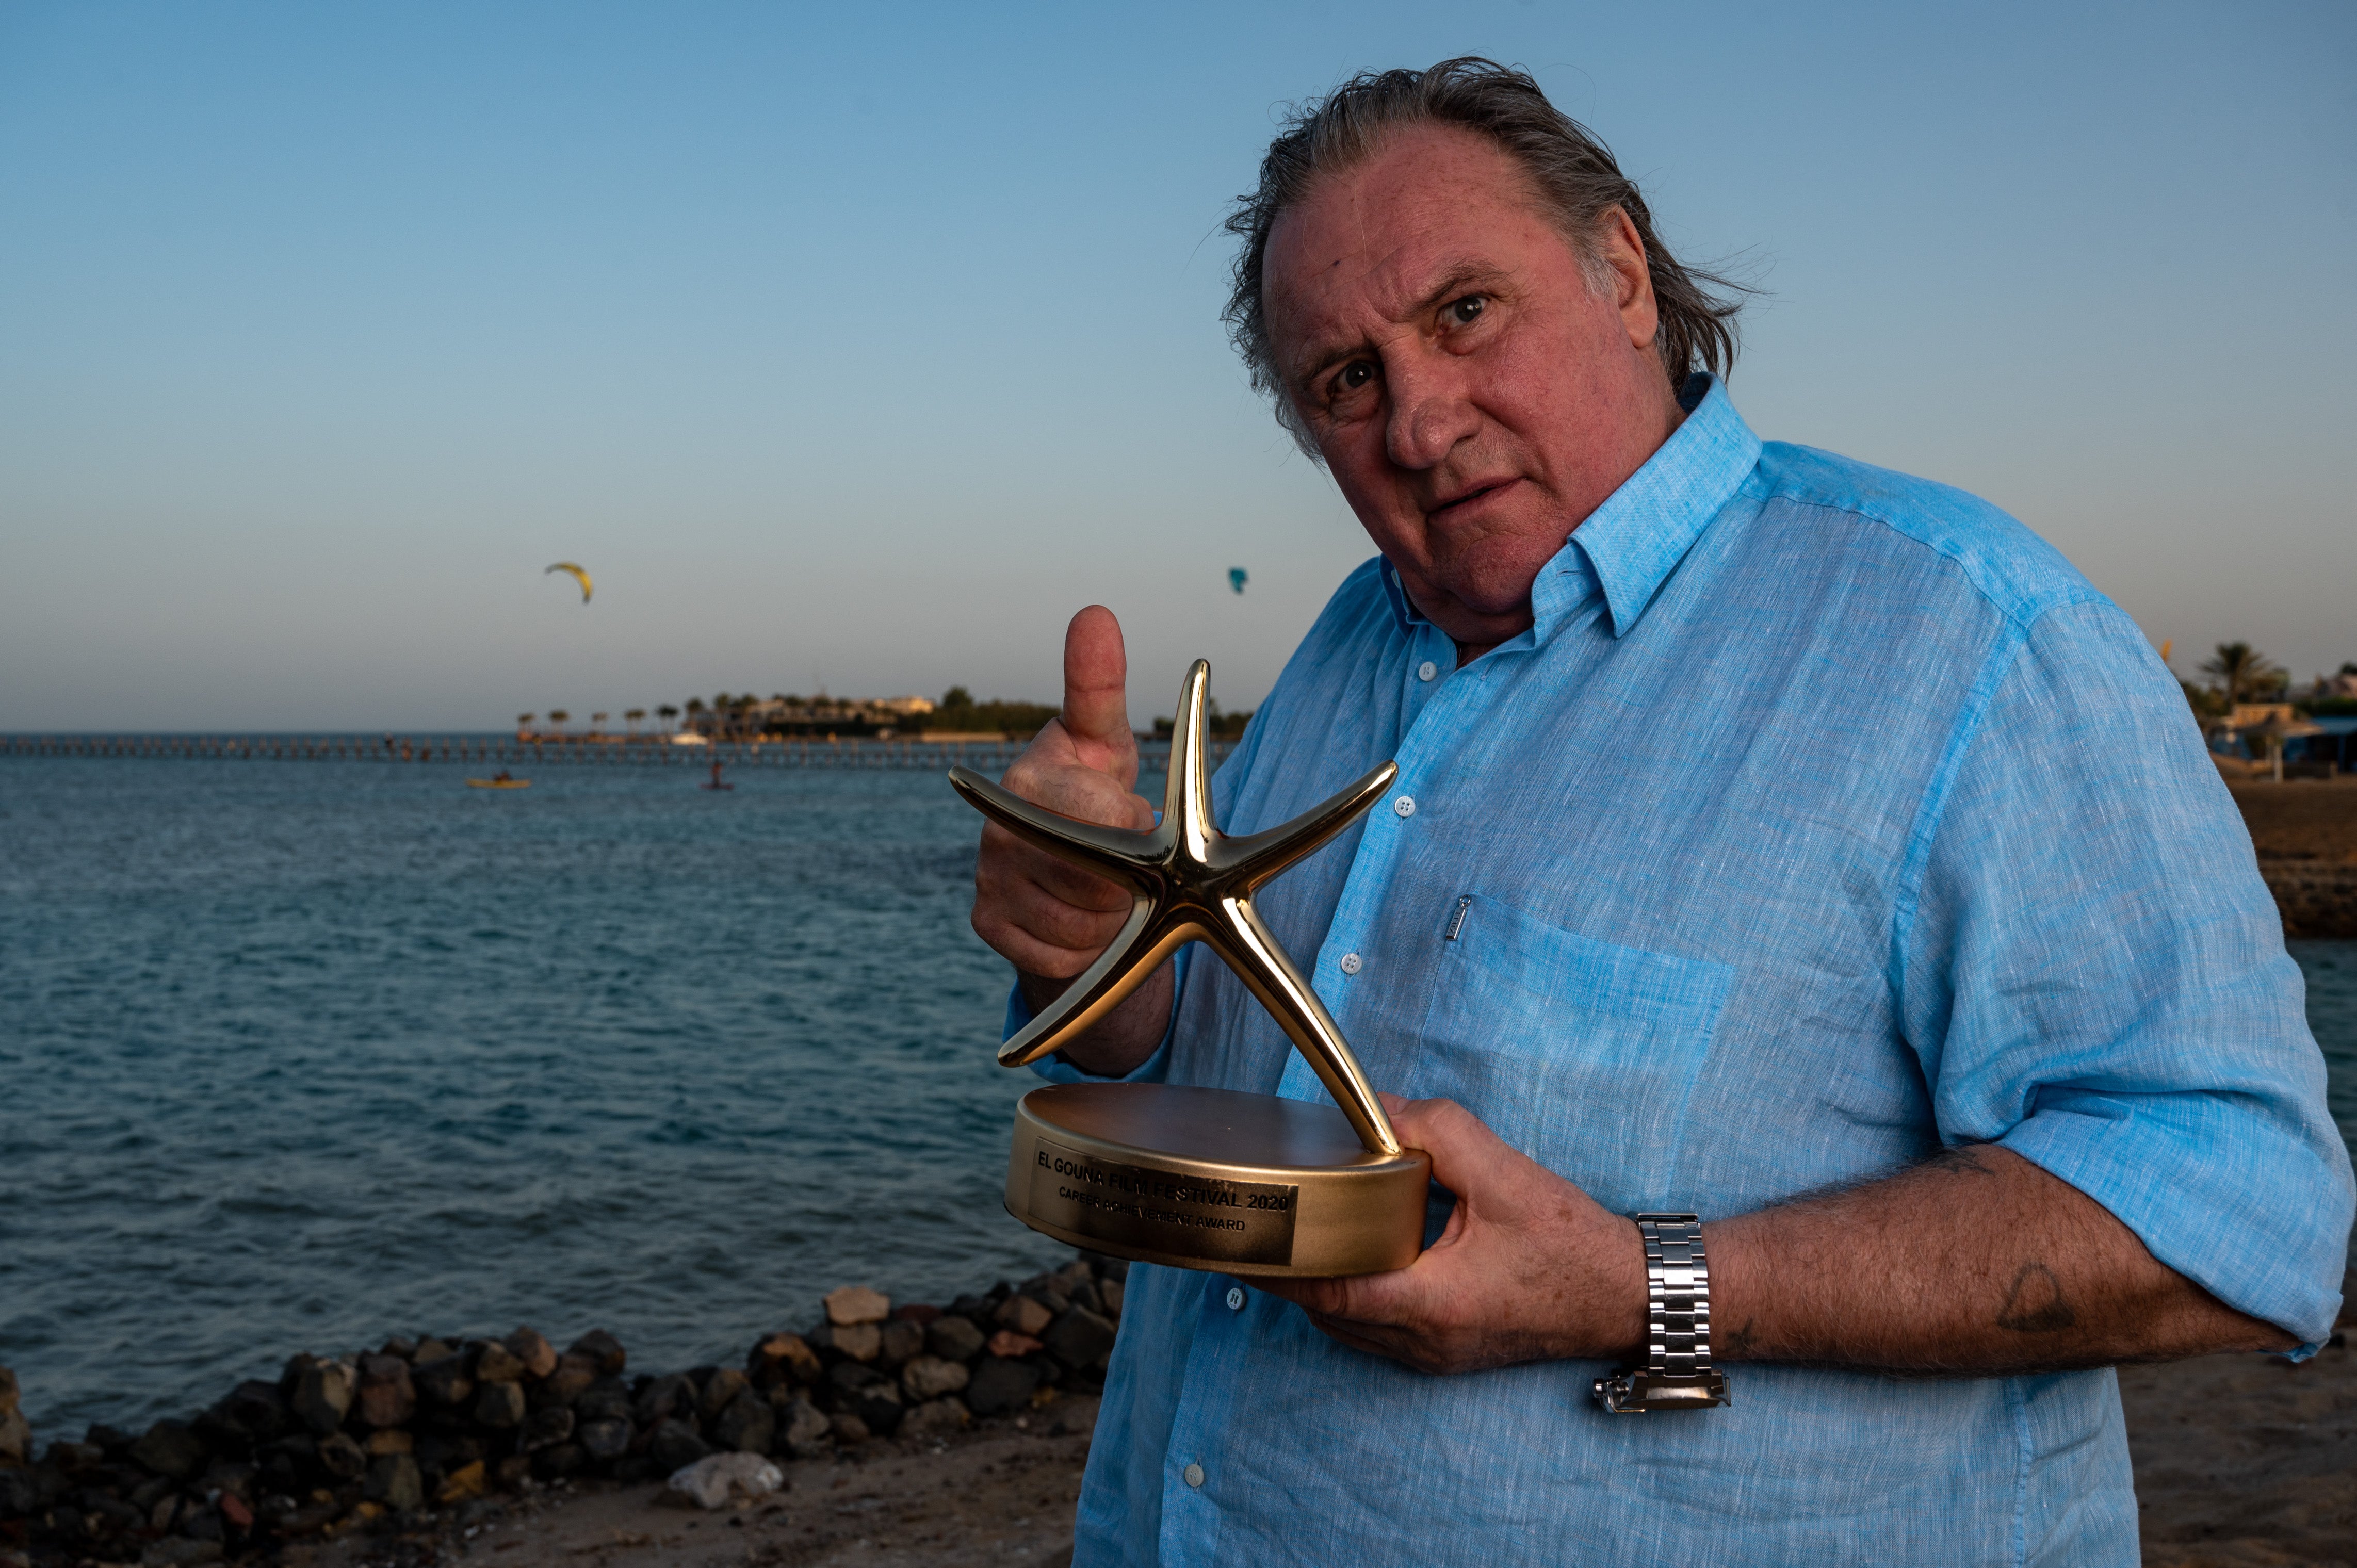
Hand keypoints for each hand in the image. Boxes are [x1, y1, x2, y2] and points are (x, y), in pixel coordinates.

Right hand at [969, 606, 1171, 1071]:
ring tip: (1106, 887)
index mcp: (1027, 778)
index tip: (1139, 817)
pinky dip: (1079, 944)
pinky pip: (1056, 953)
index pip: (1098, 811)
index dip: (1131, 821)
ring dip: (1108, 914)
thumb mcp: (1104, 740)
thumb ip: (1098, 684)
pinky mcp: (987, 925)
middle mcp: (995, 827)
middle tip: (1133, 863)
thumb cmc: (1093, 788)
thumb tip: (1094, 612)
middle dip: (1125, 876)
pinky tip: (1077, 917)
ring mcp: (987, 878)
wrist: (1064, 868)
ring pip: (1079, 922)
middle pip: (1093, 876)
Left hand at [1258, 1096, 1646, 1373]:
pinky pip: (1377, 1333)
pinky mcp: (1446, 1355)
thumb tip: (1379, 1108)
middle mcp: (1425, 1341)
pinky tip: (1356, 1258)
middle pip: (1329, 1313)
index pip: (1331, 1292)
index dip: (1280, 1265)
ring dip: (1324, 1286)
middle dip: (1294, 1270)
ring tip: (1300, 1236)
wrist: (1625, 1296)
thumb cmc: (1572, 1244)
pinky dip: (1356, 1299)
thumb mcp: (1505, 1173)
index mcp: (1434, 1302)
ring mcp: (1434, 1357)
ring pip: (1350, 1328)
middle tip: (1265, 1223)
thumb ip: (1437, 1132)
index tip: (1245, 1237)